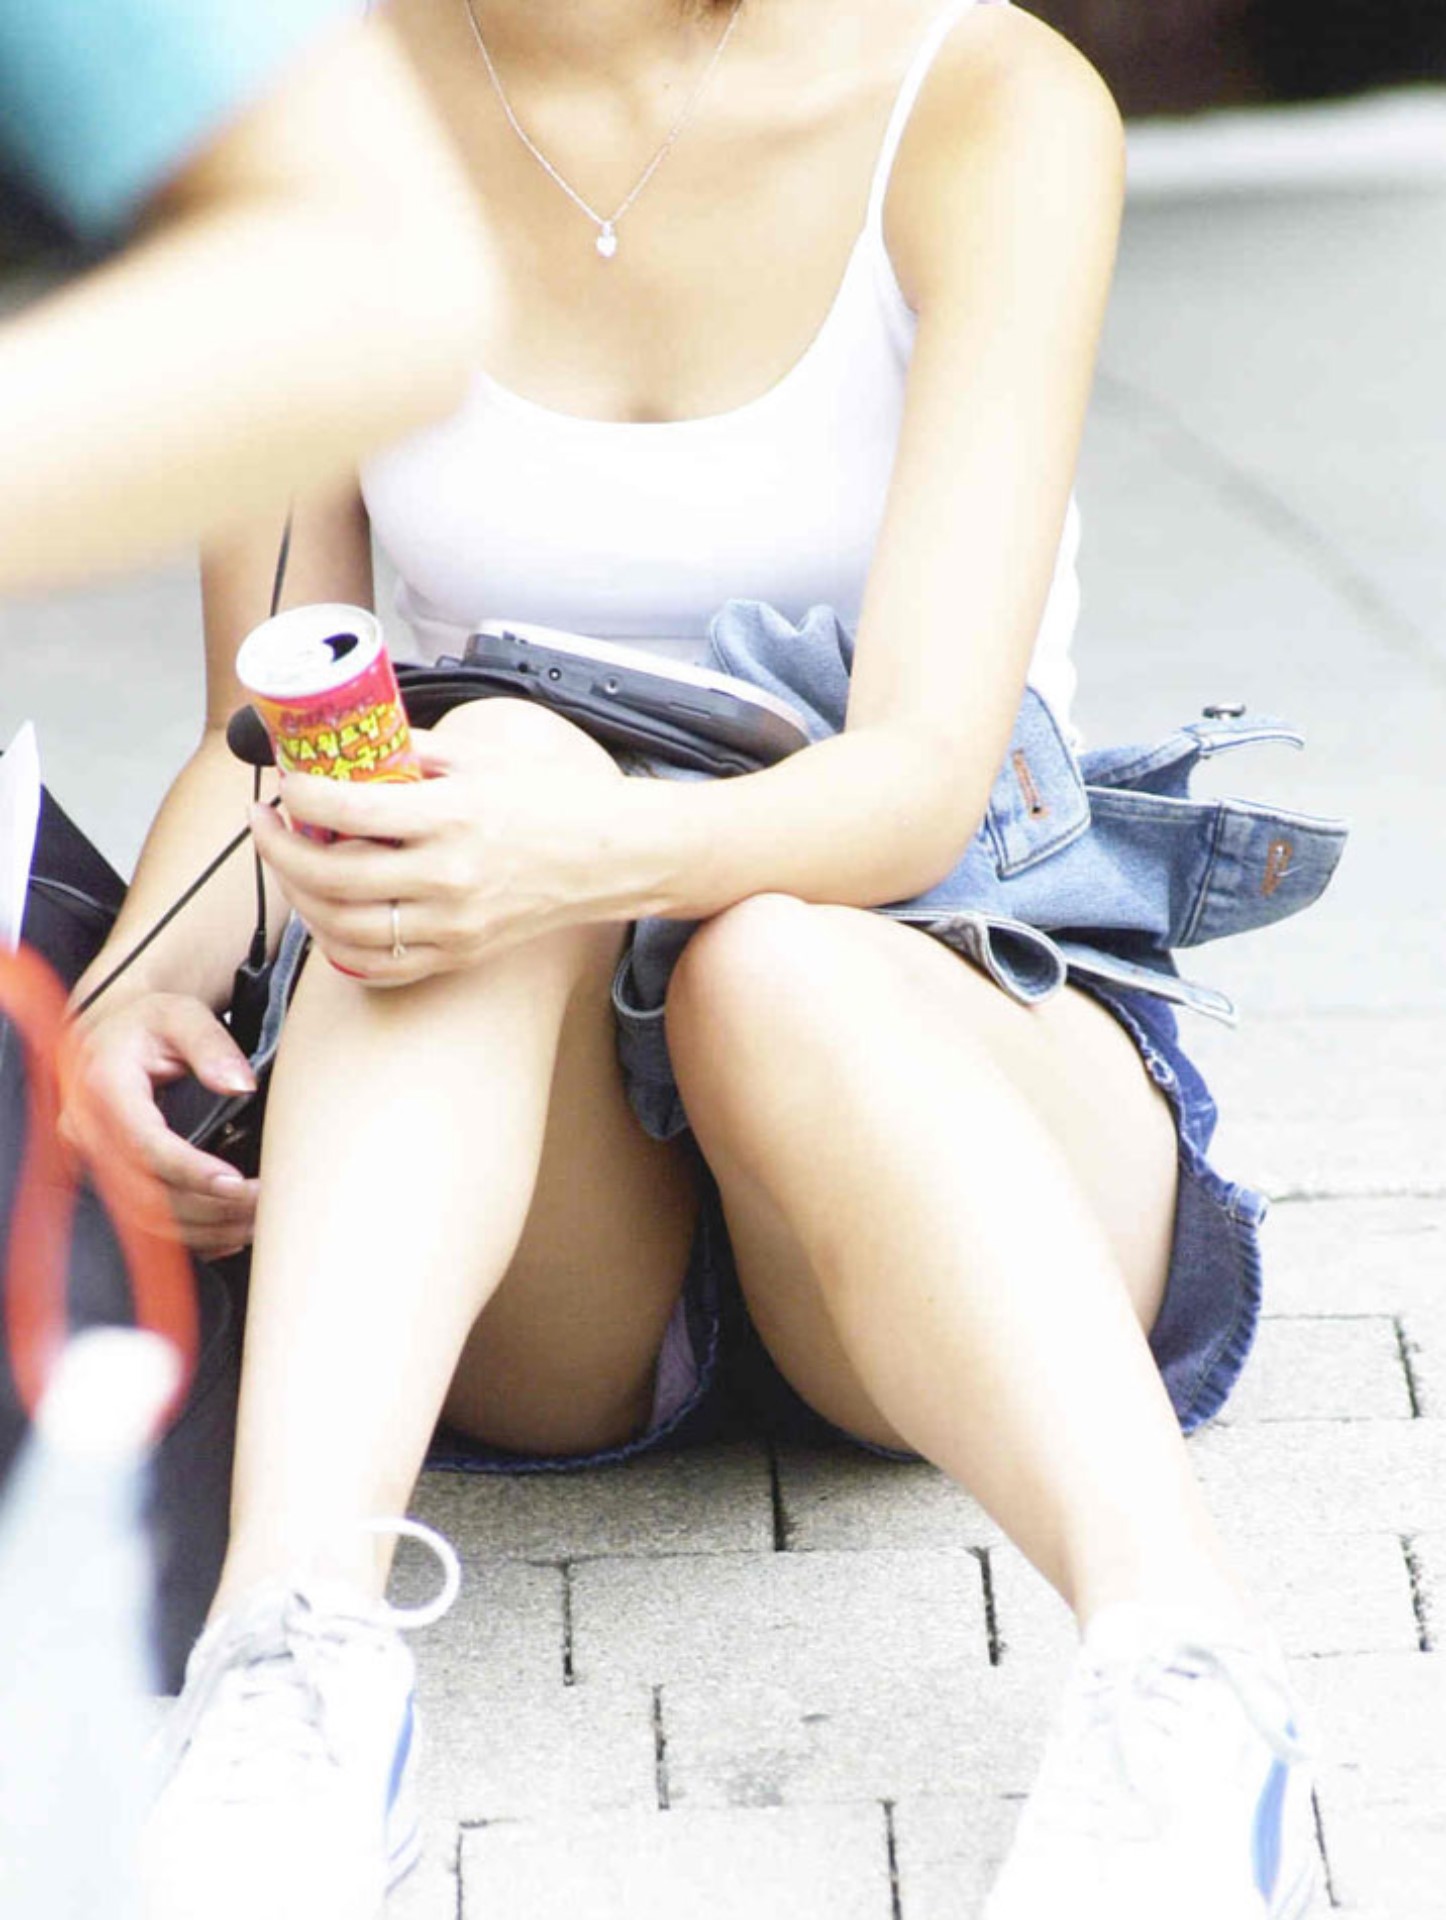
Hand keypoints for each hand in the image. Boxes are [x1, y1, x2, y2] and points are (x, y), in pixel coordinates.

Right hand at [63, 993, 259, 1258]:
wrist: (108, 1033)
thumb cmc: (146, 1023)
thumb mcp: (181, 1014)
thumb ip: (212, 1045)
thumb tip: (239, 1085)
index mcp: (103, 1086)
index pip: (146, 1144)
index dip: (192, 1171)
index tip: (238, 1184)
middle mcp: (86, 1129)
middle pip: (145, 1191)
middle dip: (207, 1208)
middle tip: (263, 1205)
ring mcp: (88, 1157)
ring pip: (142, 1216)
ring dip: (201, 1229)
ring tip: (253, 1223)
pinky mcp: (101, 1175)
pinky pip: (139, 1220)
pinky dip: (185, 1236)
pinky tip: (227, 1234)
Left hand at [249, 702, 629, 983]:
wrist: (611, 856)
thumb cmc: (552, 799)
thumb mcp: (480, 757)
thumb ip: (410, 751)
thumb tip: (349, 744)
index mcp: (453, 815)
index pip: (347, 809)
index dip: (298, 796)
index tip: (285, 785)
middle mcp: (449, 876)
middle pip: (330, 875)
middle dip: (279, 849)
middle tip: (268, 825)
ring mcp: (453, 924)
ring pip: (342, 927)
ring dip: (299, 897)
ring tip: (291, 866)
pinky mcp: (459, 954)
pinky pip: (377, 966)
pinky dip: (337, 945)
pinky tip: (326, 915)